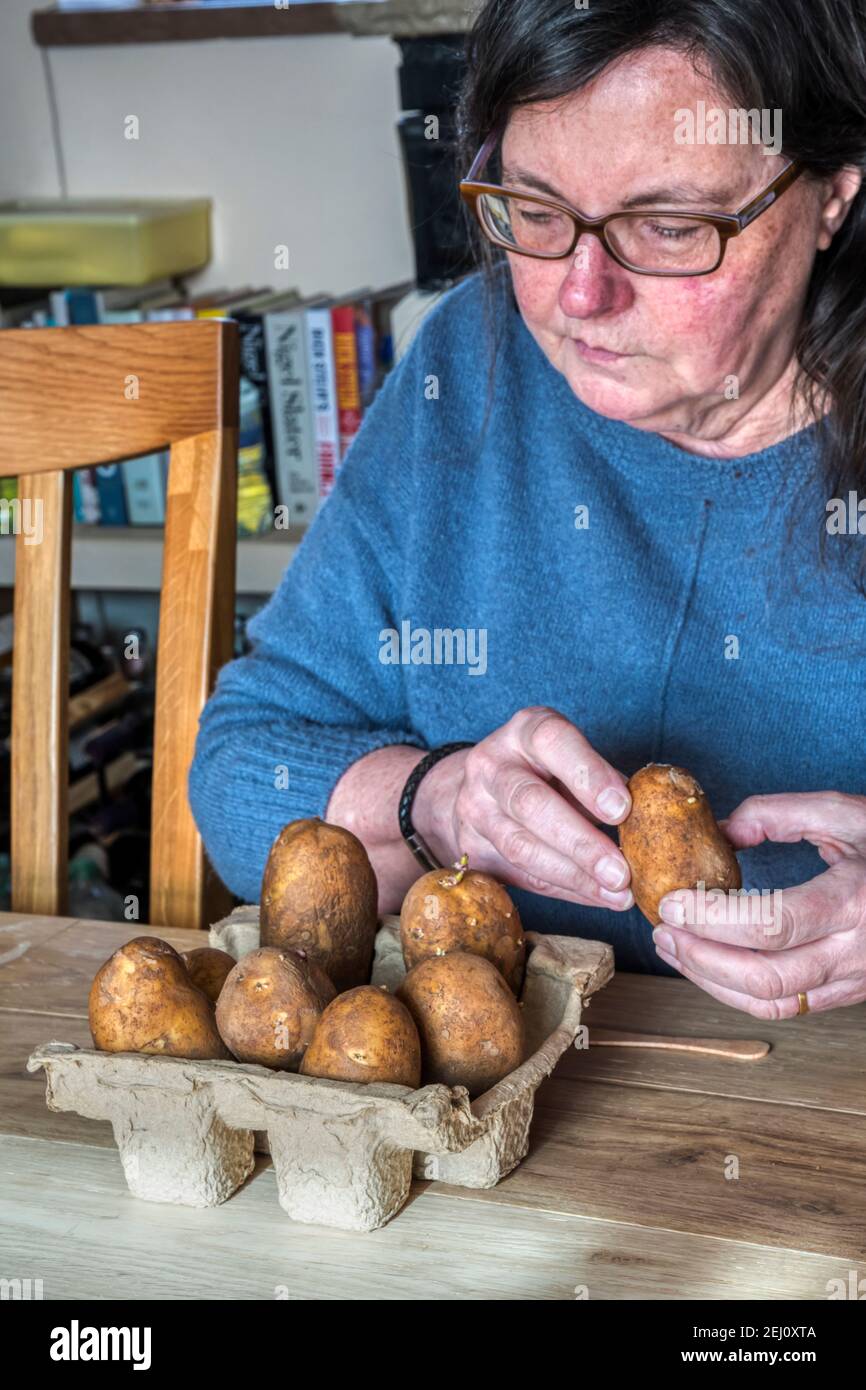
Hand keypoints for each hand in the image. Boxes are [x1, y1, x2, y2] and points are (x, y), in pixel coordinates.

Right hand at [413, 706, 633, 909]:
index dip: (588, 775)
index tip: (622, 809)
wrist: (480, 790)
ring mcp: (474, 808)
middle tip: (621, 871)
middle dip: (580, 842)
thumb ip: (602, 781)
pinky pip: (520, 875)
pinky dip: (565, 890)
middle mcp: (491, 765)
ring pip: (522, 847)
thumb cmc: (545, 771)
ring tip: (617, 893)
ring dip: (574, 876)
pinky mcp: (471, 848)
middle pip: (531, 803)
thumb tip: (647, 820)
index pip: (552, 742)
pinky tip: (597, 897)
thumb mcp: (571, 758)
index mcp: (524, 732)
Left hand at [652, 791, 865, 1017]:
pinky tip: (708, 964)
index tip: (673, 901)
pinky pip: (786, 1008)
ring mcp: (856, 980)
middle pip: (766, 977)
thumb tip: (720, 833)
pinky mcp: (849, 993)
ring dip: (711, 980)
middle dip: (701, 957)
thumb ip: (779, 814)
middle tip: (662, 928)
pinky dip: (737, 991)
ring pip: (772, 1003)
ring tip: (673, 947)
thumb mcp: (846, 812)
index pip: (773, 925)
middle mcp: (857, 951)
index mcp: (856, 901)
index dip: (713, 920)